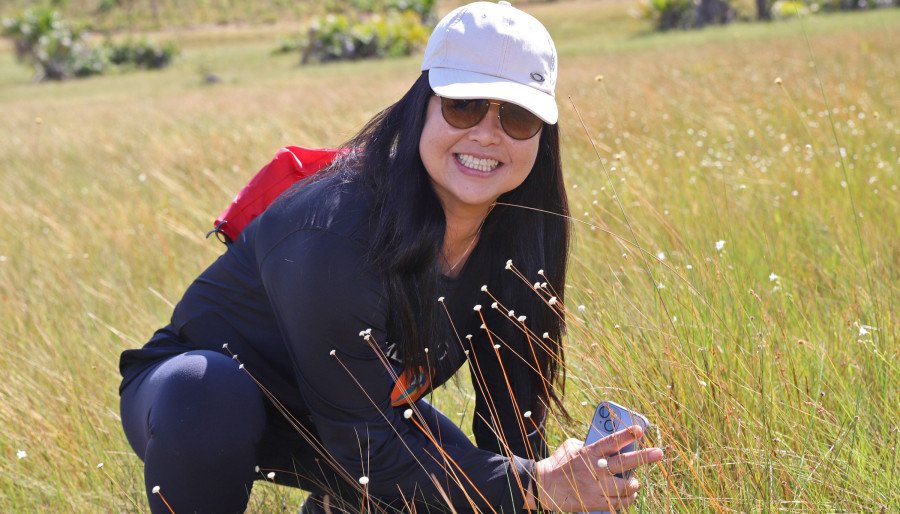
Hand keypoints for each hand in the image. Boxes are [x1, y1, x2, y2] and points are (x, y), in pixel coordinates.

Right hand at [526, 425, 662, 511]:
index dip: (626, 435)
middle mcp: (596, 469)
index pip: (611, 442)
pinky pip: (620, 503)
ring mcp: (597, 487)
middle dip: (645, 457)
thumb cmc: (558, 463)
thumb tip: (607, 446)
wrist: (545, 487)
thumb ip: (589, 445)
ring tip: (635, 483)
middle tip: (659, 453)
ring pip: (627, 487)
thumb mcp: (571, 447)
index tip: (640, 430)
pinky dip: (627, 499)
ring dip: (634, 485)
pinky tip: (628, 496)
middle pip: (625, 463)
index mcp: (589, 452)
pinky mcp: (597, 503)